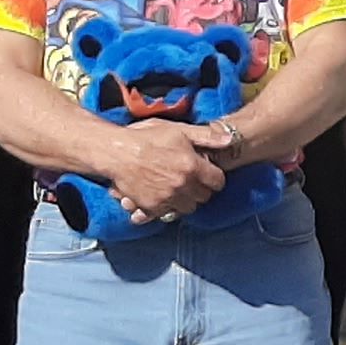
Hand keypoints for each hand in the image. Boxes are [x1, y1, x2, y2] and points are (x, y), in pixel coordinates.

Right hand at [103, 118, 226, 223]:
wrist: (116, 152)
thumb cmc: (146, 137)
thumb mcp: (178, 129)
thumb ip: (206, 136)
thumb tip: (229, 139)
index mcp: (192, 166)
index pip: (218, 182)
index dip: (214, 177)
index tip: (207, 174)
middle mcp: (182, 186)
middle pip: (204, 197)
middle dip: (201, 189)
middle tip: (191, 179)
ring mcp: (167, 198)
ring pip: (188, 208)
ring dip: (185, 200)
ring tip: (177, 188)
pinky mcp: (151, 207)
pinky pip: (167, 214)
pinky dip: (167, 208)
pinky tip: (162, 195)